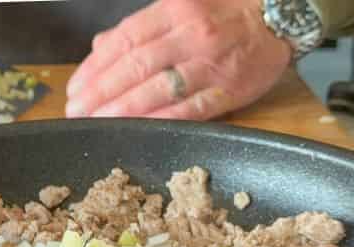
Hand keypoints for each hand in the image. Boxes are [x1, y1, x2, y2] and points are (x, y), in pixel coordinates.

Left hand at [65, 0, 291, 120]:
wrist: (277, 18)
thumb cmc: (225, 12)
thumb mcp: (181, 5)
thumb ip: (142, 27)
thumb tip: (102, 47)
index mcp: (173, 10)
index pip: (125, 39)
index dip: (96, 66)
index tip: (76, 87)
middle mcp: (188, 35)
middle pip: (135, 64)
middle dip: (102, 90)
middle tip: (77, 110)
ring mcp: (208, 64)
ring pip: (158, 88)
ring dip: (124, 108)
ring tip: (98, 122)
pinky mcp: (228, 90)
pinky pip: (190, 107)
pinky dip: (161, 119)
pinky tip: (139, 128)